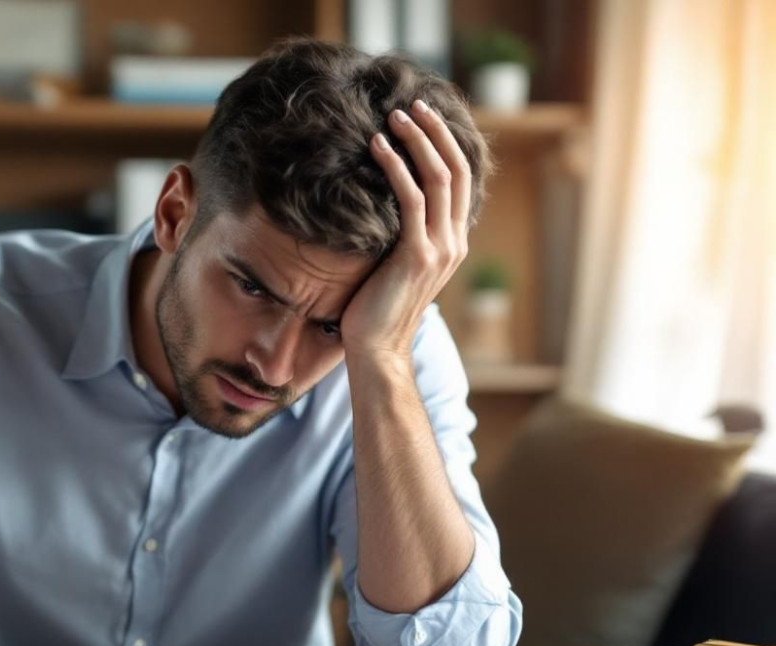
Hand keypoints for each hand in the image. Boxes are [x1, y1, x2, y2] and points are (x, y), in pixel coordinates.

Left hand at [341, 99, 473, 360]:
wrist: (377, 351)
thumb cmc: (374, 310)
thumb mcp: (395, 266)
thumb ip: (401, 238)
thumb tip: (382, 209)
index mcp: (453, 242)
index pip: (461, 180)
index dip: (446, 144)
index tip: (424, 117)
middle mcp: (454, 242)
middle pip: (456, 169)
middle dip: (435, 131)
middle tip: (411, 103)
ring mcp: (439, 248)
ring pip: (438, 178)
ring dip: (416, 141)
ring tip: (393, 116)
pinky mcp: (417, 255)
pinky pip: (411, 199)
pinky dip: (395, 167)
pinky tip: (377, 146)